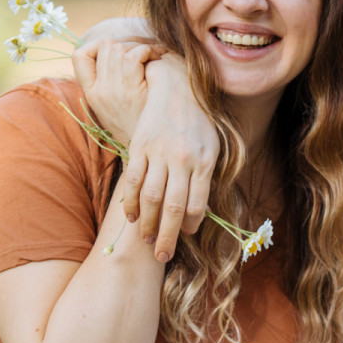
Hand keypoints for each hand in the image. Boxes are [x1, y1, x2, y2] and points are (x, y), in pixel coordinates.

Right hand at [73, 40, 165, 138]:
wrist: (147, 152)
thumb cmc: (138, 126)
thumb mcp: (116, 106)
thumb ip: (112, 81)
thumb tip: (122, 52)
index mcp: (91, 93)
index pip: (79, 56)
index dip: (96, 44)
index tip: (118, 49)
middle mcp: (99, 90)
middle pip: (104, 45)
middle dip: (127, 41)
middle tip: (145, 48)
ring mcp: (114, 90)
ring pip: (118, 47)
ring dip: (140, 44)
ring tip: (154, 52)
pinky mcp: (132, 91)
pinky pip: (134, 56)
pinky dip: (148, 51)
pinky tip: (159, 58)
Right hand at [117, 57, 219, 263]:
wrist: (176, 87)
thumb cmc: (199, 122)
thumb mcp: (214, 147)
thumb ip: (207, 177)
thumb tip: (199, 214)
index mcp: (205, 160)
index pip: (197, 204)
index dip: (191, 226)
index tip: (186, 236)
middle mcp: (182, 158)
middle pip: (173, 207)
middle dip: (167, 236)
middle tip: (162, 255)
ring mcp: (158, 152)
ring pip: (150, 197)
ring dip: (146, 223)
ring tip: (146, 240)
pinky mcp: (139, 146)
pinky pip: (132, 180)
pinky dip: (129, 202)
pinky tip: (129, 216)